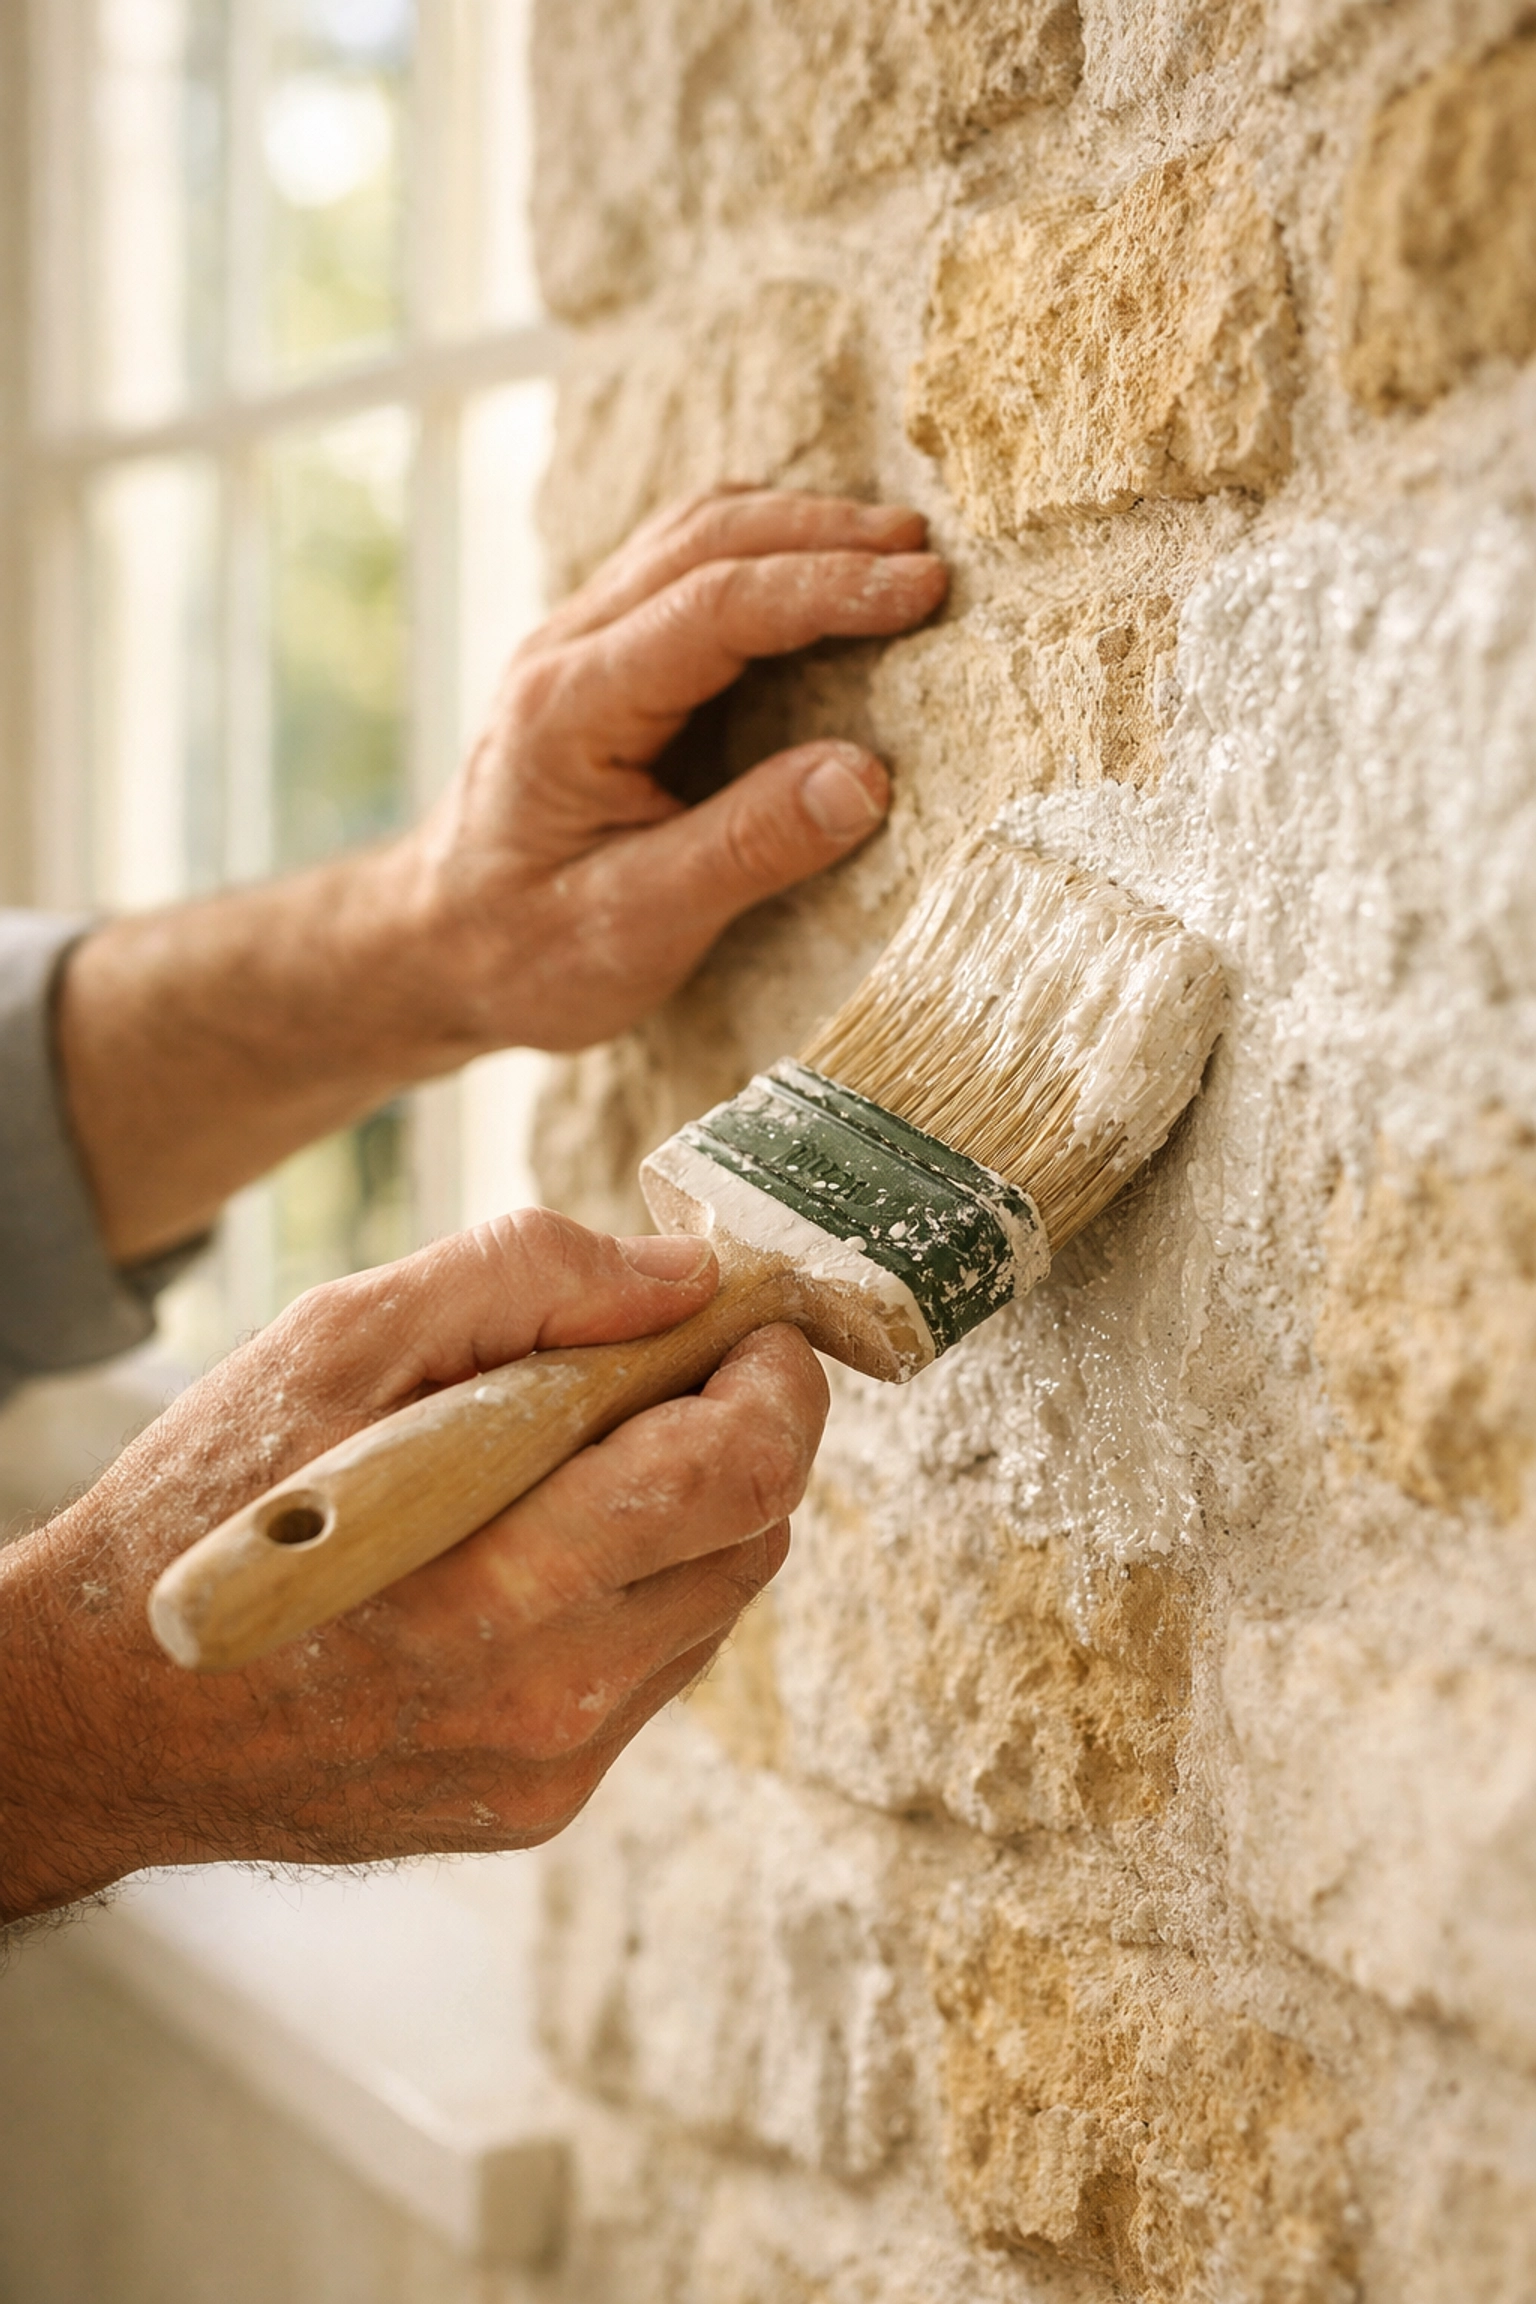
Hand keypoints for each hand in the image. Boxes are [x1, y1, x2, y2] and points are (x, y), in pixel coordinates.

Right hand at [0, 1214, 827, 1922]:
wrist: (101, 1710)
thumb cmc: (204, 1511)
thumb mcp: (337, 1342)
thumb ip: (525, 1282)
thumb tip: (682, 1277)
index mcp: (506, 1583)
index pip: (744, 1474)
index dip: (779, 1380)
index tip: (752, 1323)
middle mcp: (552, 1699)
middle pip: (756, 1539)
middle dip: (744, 1434)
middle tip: (663, 1369)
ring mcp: (551, 1767)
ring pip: (715, 1603)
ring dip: (688, 1512)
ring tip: (574, 1459)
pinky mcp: (538, 1804)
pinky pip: (651, 1668)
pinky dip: (633, 1585)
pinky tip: (533, 1545)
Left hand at [407, 486, 946, 1048]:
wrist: (436, 950)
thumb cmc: (525, 953)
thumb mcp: (635, 927)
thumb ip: (747, 850)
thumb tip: (867, 777)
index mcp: (569, 708)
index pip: (714, 606)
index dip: (825, 588)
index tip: (922, 592)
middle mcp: (566, 650)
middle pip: (707, 540)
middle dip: (828, 536)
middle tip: (932, 557)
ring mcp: (579, 642)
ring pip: (695, 535)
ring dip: (800, 529)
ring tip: (898, 550)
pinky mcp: (603, 657)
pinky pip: (687, 568)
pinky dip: (766, 552)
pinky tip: (824, 572)